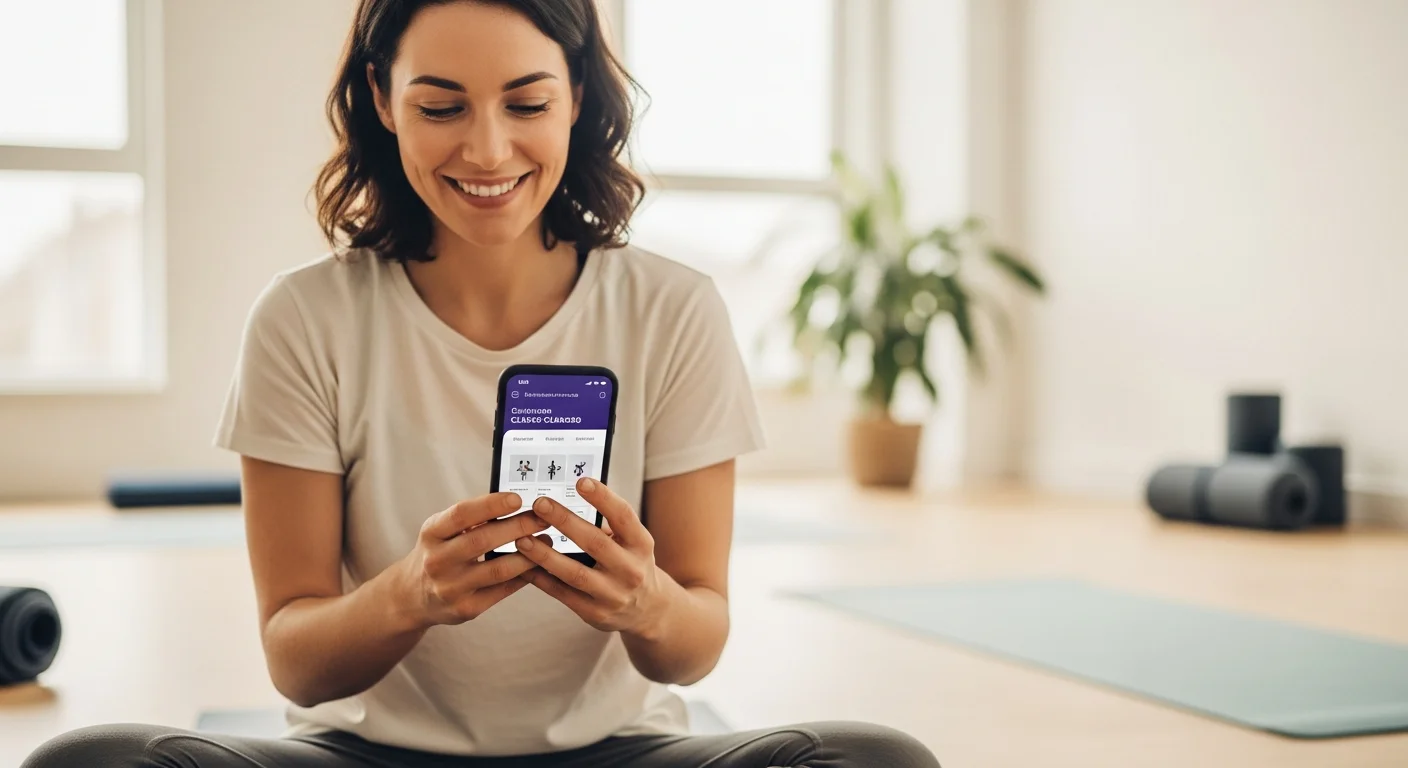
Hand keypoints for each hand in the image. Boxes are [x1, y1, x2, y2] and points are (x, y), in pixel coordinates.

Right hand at [398, 492, 549, 628]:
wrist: (413, 596)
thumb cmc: (438, 552)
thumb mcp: (442, 530)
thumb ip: (470, 518)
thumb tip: (515, 502)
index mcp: (431, 533)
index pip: (461, 515)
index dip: (490, 505)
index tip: (517, 498)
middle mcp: (437, 561)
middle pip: (482, 541)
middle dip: (518, 527)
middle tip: (543, 518)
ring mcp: (451, 588)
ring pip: (498, 569)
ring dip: (528, 554)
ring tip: (547, 540)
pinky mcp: (466, 609)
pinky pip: (502, 590)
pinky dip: (523, 575)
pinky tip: (538, 564)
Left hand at [516, 478, 665, 636]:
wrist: (647, 609)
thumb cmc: (630, 563)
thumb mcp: (632, 542)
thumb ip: (608, 525)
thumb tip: (568, 497)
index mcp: (641, 544)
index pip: (623, 516)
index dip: (603, 498)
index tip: (580, 481)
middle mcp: (631, 569)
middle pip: (595, 542)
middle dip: (565, 521)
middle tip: (540, 504)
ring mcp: (613, 594)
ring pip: (574, 573)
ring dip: (545, 555)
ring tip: (523, 539)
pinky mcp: (595, 613)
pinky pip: (562, 594)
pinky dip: (541, 579)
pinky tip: (524, 566)